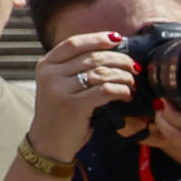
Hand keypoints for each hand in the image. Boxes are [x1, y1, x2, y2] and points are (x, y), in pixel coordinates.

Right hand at [27, 32, 135, 159]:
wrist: (49, 142)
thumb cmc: (62, 113)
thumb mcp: (60, 85)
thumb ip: (75, 68)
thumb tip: (110, 52)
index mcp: (46, 65)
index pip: (74, 43)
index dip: (98, 39)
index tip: (117, 39)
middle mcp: (50, 74)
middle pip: (93, 58)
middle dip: (120, 60)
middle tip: (134, 67)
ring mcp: (60, 89)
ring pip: (102, 73)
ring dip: (124, 77)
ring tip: (132, 83)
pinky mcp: (73, 105)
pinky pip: (106, 90)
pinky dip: (121, 90)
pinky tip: (126, 94)